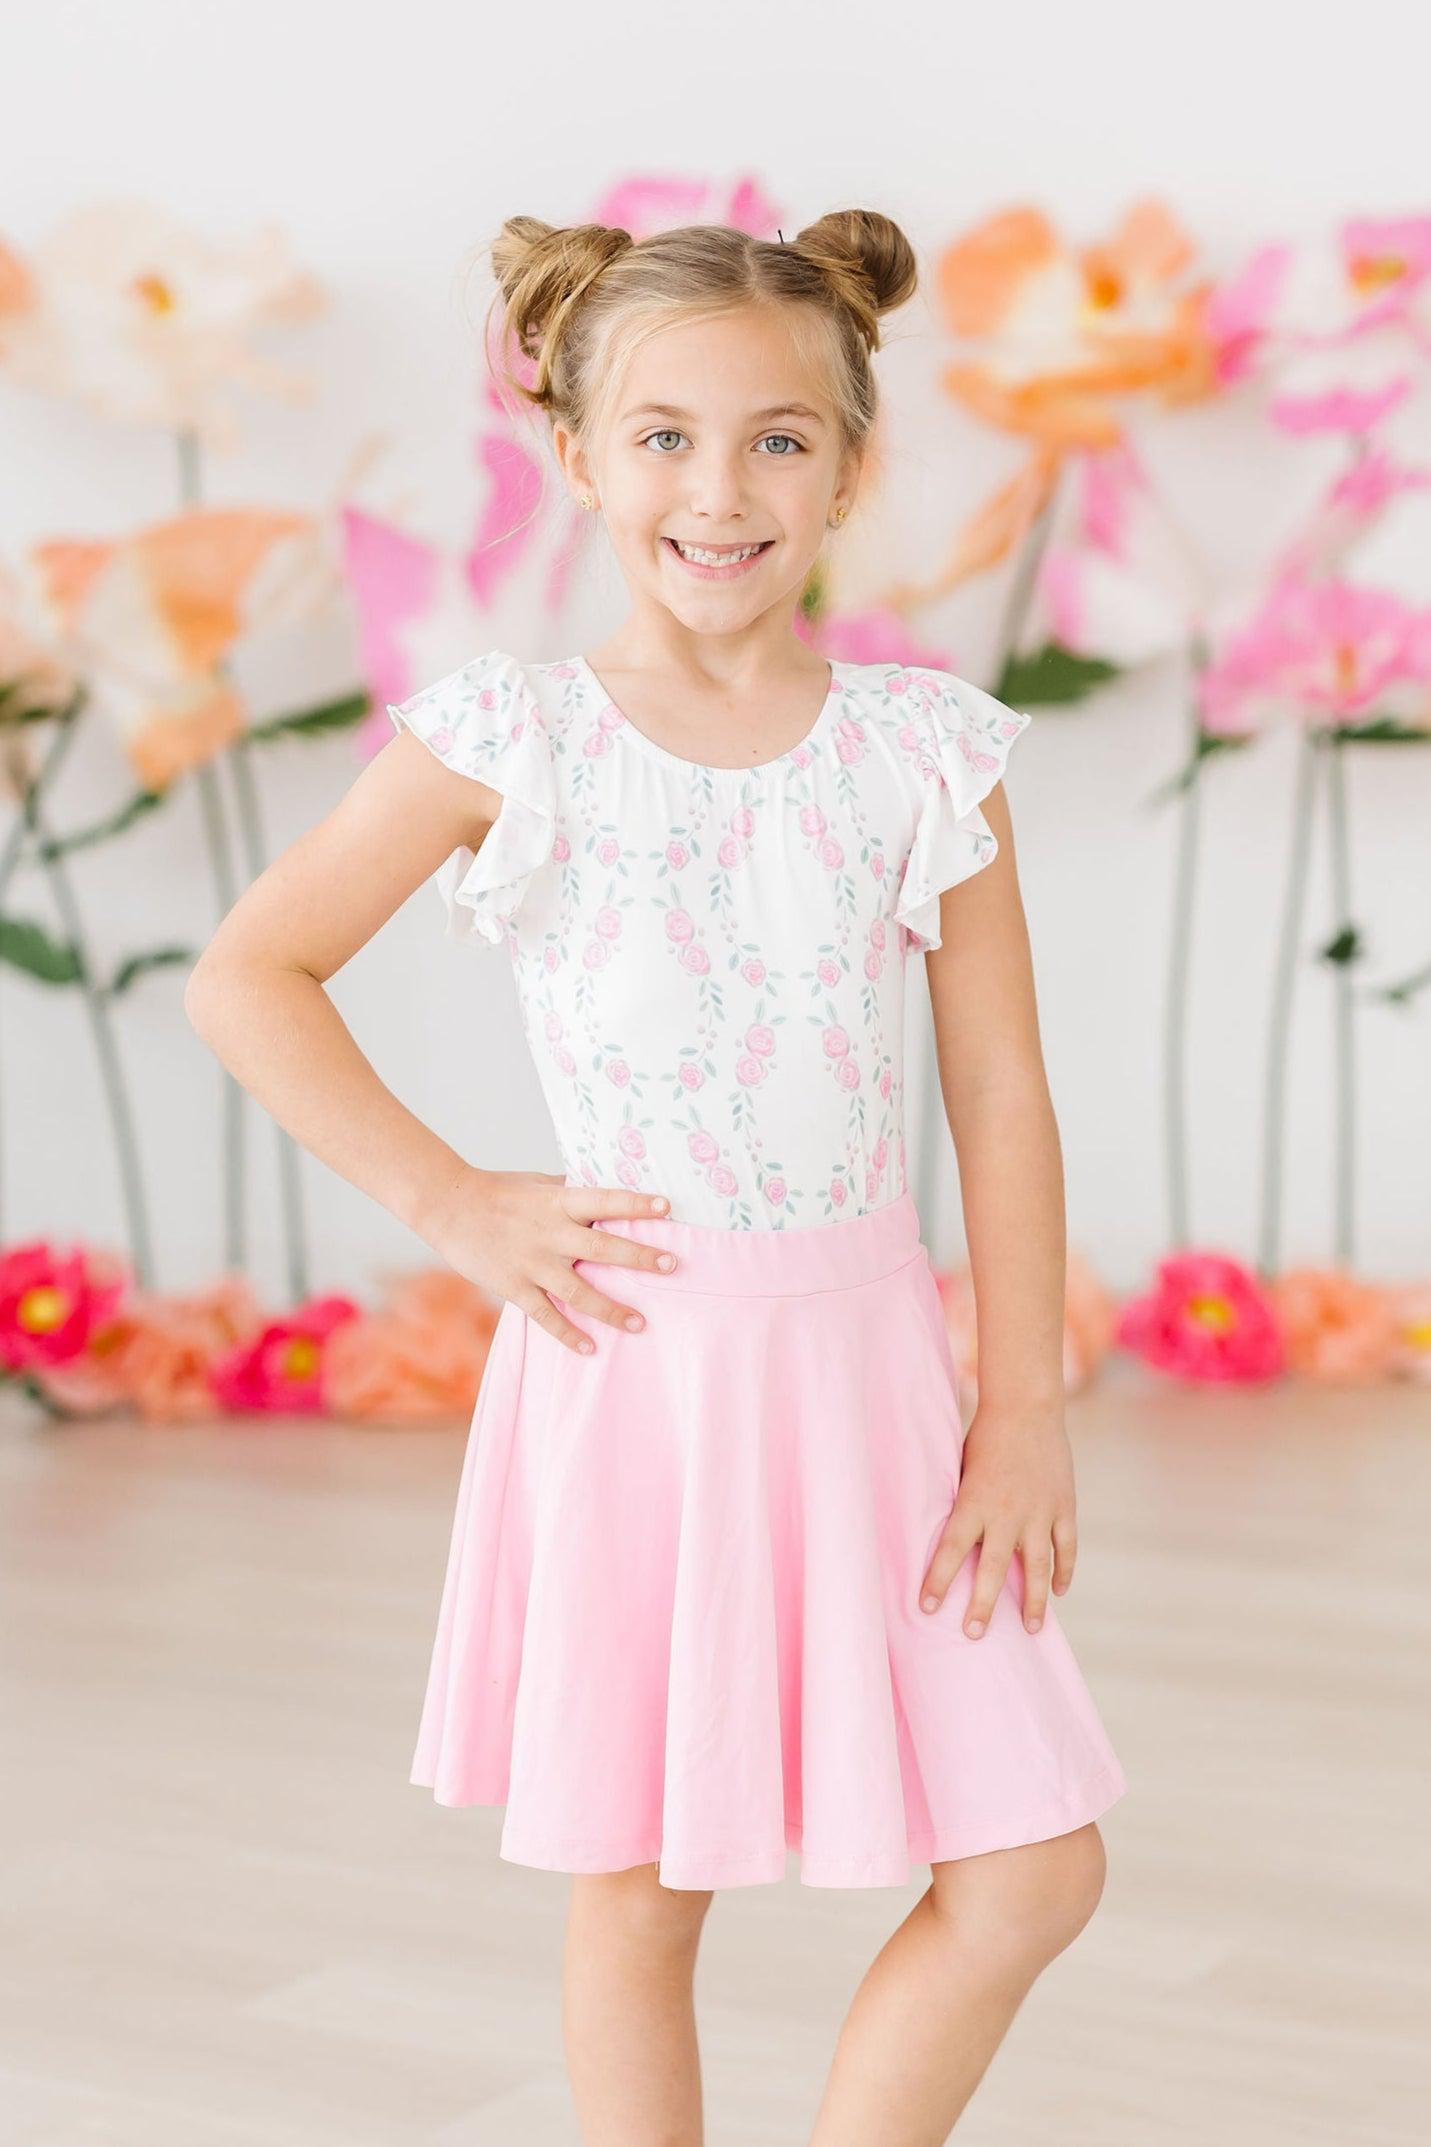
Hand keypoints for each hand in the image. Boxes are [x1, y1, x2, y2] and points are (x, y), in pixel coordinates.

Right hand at [421, 1166, 677, 1357]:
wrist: (447, 1206)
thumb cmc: (498, 1191)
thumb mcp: (539, 1183)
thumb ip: (572, 1191)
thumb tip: (607, 1189)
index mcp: (558, 1202)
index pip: (605, 1200)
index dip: (636, 1205)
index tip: (667, 1208)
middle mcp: (549, 1233)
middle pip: (601, 1249)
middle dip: (638, 1258)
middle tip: (671, 1266)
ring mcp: (531, 1263)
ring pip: (578, 1291)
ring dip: (611, 1308)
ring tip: (640, 1324)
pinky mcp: (513, 1287)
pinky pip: (545, 1316)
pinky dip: (567, 1334)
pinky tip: (591, 1348)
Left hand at [918, 1396, 1076, 1638]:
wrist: (1026, 1408)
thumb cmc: (984, 1437)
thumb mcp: (959, 1469)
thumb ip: (960, 1506)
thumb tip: (949, 1540)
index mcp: (973, 1502)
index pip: (950, 1550)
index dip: (937, 1580)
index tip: (926, 1608)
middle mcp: (1005, 1513)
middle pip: (992, 1569)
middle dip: (982, 1605)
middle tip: (974, 1634)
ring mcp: (1038, 1512)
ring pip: (1037, 1567)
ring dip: (1032, 1600)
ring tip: (1029, 1628)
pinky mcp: (1063, 1506)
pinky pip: (1066, 1547)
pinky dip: (1064, 1571)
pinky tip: (1058, 1592)